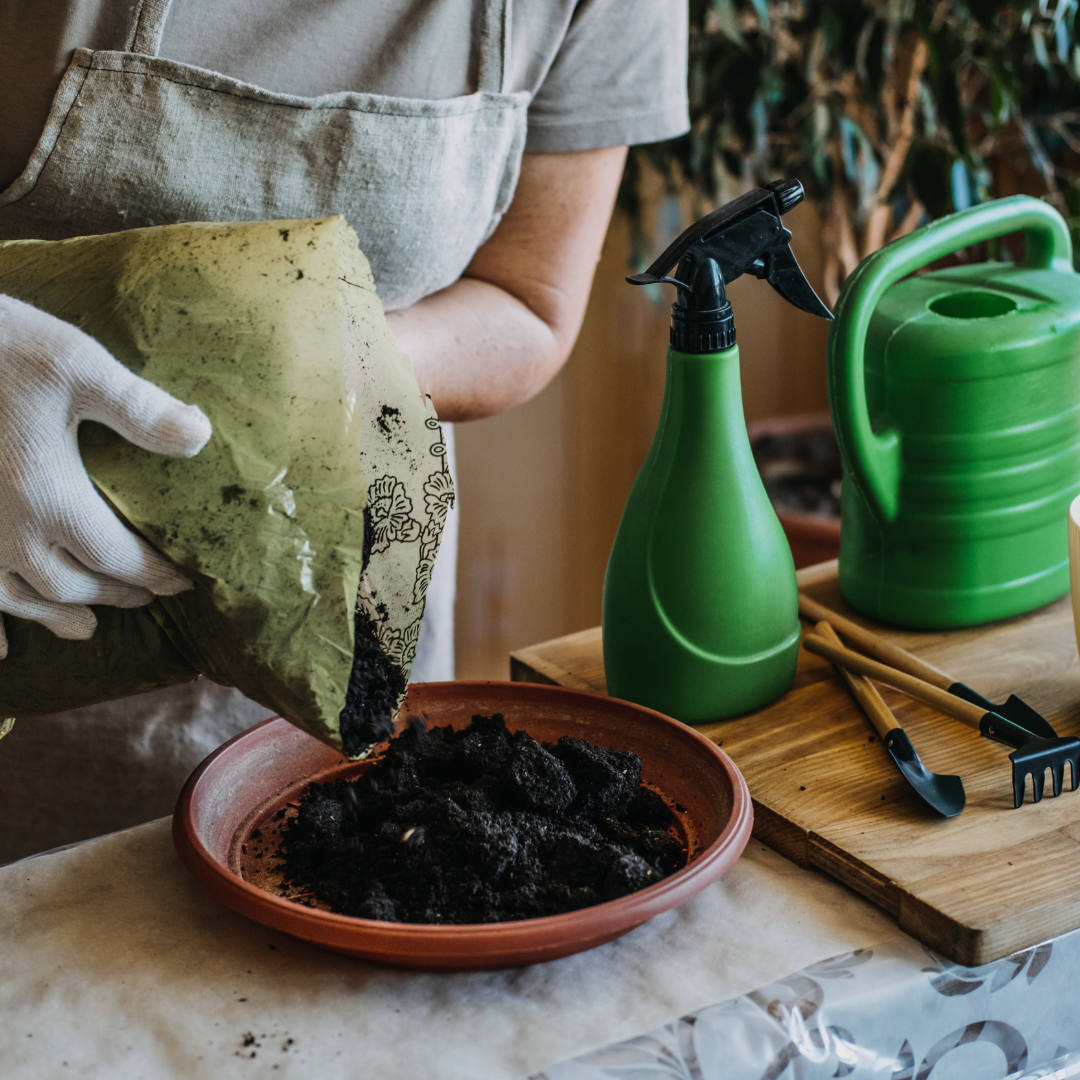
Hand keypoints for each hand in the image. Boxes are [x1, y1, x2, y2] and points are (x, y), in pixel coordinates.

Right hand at [0, 295, 211, 658]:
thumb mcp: (76, 364)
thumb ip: (139, 409)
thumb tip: (201, 436)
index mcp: (47, 497)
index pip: (118, 557)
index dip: (155, 574)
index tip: (183, 583)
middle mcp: (3, 529)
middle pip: (69, 585)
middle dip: (113, 594)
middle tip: (145, 597)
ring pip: (14, 597)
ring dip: (54, 615)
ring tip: (85, 630)